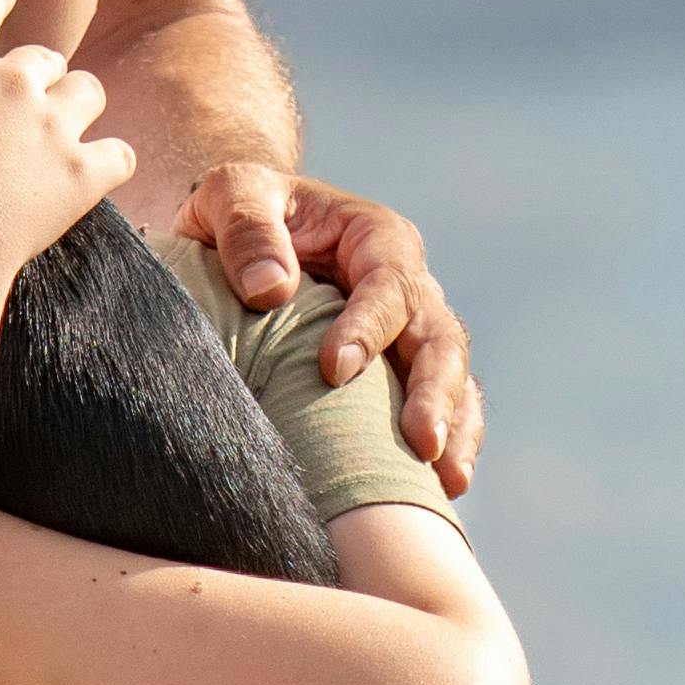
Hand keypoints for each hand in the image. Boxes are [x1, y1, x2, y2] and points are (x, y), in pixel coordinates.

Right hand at [0, 0, 130, 301]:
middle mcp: (13, 80)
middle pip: (44, 57)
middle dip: (37, 75)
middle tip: (18, 109)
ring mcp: (53, 126)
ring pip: (88, 92)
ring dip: (76, 106)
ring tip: (58, 135)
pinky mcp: (83, 173)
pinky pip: (119, 154)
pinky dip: (110, 162)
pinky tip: (92, 171)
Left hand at [181, 164, 479, 495]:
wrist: (248, 239)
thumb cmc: (241, 213)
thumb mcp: (230, 195)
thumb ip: (246, 229)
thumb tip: (270, 290)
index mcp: (375, 237)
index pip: (387, 283)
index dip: (367, 326)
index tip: (333, 370)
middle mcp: (409, 286)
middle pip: (439, 338)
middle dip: (434, 392)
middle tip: (420, 443)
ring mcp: (414, 334)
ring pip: (454, 378)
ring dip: (454, 428)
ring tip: (447, 480)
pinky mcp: (406, 375)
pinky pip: (446, 408)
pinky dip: (451, 445)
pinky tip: (445, 490)